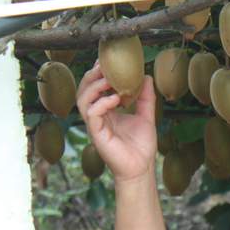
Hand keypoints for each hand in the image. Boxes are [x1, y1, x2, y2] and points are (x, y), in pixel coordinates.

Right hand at [75, 62, 157, 182]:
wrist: (141, 168)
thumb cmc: (141, 145)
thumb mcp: (146, 116)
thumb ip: (145, 97)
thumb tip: (147, 76)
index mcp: (106, 110)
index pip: (94, 87)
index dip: (97, 74)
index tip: (107, 62)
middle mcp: (97, 116)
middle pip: (84, 89)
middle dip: (93, 75)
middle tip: (105, 66)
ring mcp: (95, 124)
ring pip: (83, 99)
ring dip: (95, 86)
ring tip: (109, 80)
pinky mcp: (96, 133)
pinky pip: (91, 113)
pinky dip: (101, 103)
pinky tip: (115, 99)